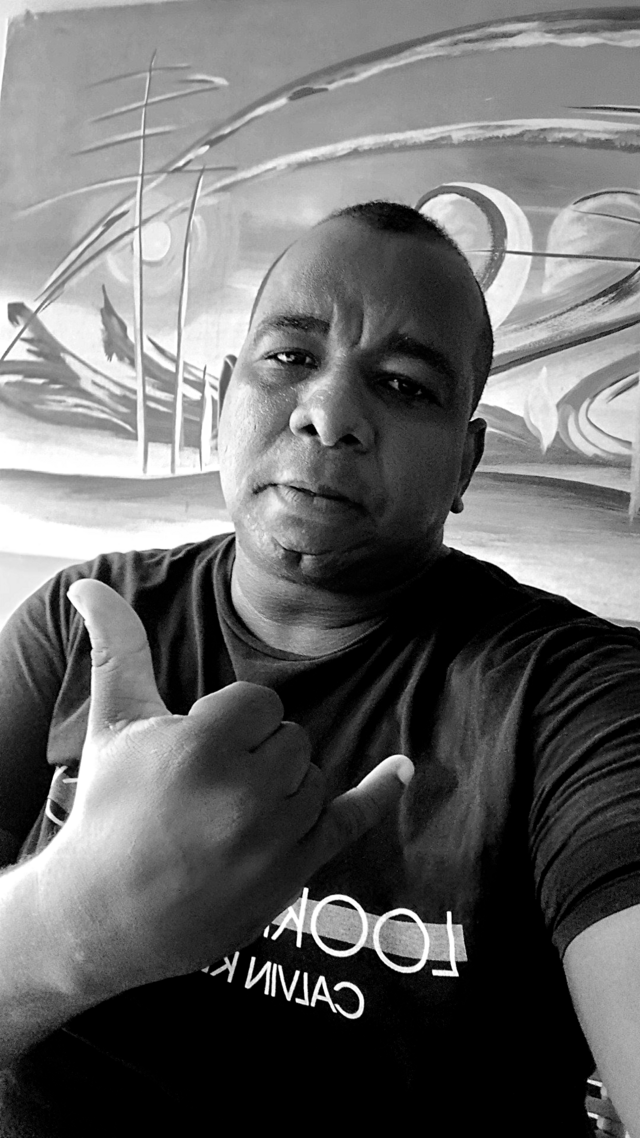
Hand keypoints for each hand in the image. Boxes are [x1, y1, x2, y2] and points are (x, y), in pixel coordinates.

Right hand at [37, 580, 411, 1000]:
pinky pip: (351, 821)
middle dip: (256, 755)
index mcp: (202, 746)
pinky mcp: (293, 873)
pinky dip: (381, 794)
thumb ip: (117, 648)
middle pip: (291, 738)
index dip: (229, 723)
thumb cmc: (107, 812)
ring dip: (282, 786)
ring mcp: (275, 838)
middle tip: (207, 790)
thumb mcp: (113, 726)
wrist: (102, 916)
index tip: (197, 752)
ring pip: (312, 776)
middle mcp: (246, 792)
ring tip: (230, 814)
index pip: (260, 703)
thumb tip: (89, 584)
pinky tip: (405, 769)